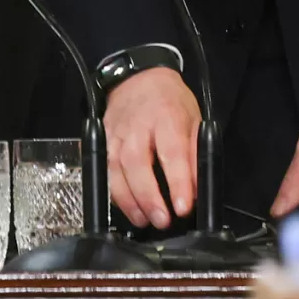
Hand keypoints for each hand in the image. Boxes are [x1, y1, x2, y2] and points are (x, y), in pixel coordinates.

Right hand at [106, 65, 201, 228]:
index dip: (178, 182)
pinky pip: (102, 168)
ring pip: (114, 168)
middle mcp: (136, 126)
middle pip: (136, 163)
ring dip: (127, 199)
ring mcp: (114, 133)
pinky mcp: (101, 140)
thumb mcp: (195, 121)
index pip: (172, 153)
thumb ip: (196, 154)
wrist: (138, 78)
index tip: (183, 206)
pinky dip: (112, 190)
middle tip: (161, 220)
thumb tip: (197, 189)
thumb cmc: (172, 102)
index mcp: (166, 118)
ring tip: (142, 220)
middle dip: (148, 196)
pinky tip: (124, 206)